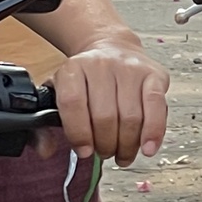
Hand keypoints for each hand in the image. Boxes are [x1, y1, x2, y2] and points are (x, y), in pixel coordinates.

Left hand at [51, 35, 168, 164]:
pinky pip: (156, 107)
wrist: (114, 48)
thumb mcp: (58, 93)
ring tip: (122, 153)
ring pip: (130, 118)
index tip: (84, 151)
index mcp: (73, 68)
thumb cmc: (86, 79)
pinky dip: (153, 132)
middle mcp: (102, 64)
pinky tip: (147, 148)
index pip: (73, 104)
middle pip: (105, 116)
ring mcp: (130, 68)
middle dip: (105, 145)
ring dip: (127, 145)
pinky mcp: (154, 74)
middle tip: (104, 152)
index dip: (79, 134)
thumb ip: (45, 124)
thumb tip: (44, 151)